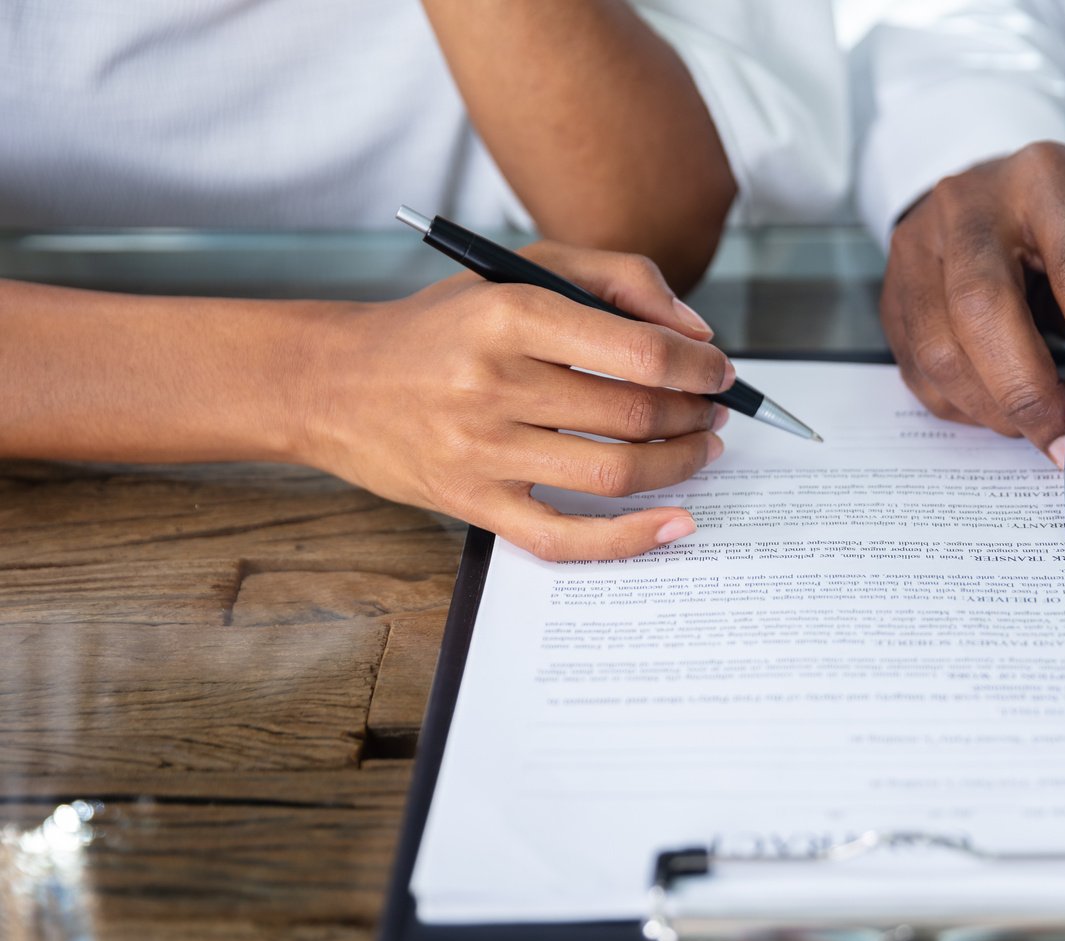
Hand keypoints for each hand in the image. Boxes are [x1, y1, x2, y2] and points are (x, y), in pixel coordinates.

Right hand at [303, 241, 729, 560]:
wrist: (335, 382)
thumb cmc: (442, 325)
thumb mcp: (520, 269)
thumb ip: (616, 280)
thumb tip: (695, 335)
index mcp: (510, 314)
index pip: (638, 351)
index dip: (698, 366)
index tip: (719, 371)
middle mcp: (493, 384)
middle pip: (634, 412)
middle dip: (695, 414)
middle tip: (713, 411)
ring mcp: (481, 452)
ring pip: (614, 471)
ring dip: (679, 463)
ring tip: (700, 448)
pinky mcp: (472, 505)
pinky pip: (566, 538)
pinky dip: (631, 538)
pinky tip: (676, 523)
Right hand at [881, 141, 1064, 463]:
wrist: (992, 201)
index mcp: (1045, 181)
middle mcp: (970, 207)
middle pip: (982, 308)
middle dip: (1030, 391)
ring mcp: (919, 251)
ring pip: (942, 351)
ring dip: (997, 408)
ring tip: (1041, 420)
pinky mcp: (893, 297)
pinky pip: (922, 375)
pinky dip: (969, 408)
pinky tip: (1001, 402)